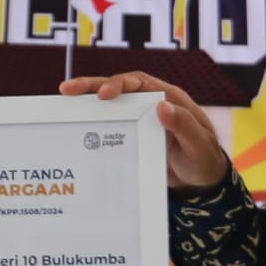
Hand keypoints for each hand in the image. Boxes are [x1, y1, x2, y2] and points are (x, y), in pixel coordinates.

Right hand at [59, 72, 228, 191]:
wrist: (202, 183)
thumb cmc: (204, 161)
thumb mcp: (199, 146)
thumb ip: (184, 126)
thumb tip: (162, 106)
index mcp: (169, 98)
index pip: (139, 83)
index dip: (119, 84)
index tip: (103, 95)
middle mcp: (151, 103)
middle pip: (118, 88)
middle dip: (92, 86)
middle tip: (66, 90)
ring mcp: (140, 119)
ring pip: (110, 105)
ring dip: (87, 102)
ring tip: (62, 103)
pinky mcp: (132, 134)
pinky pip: (110, 124)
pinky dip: (92, 122)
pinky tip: (73, 126)